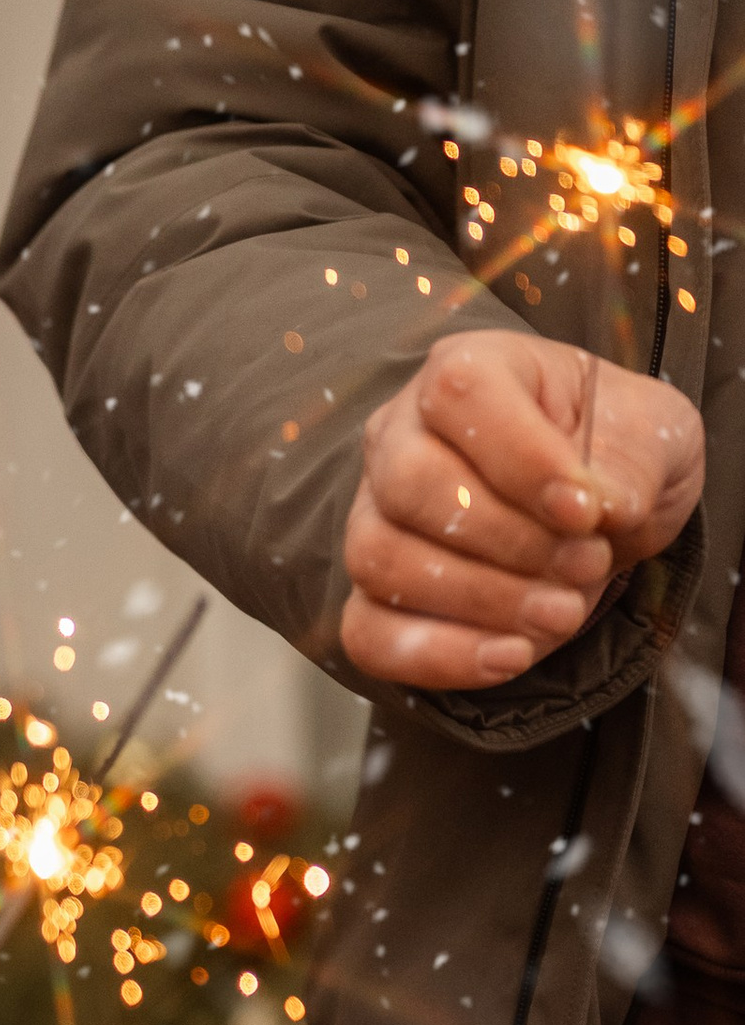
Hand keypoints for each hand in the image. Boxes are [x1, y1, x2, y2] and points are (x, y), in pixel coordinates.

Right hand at [340, 328, 701, 693]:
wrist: (594, 510)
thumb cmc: (617, 450)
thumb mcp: (656, 434)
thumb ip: (634, 461)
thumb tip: (602, 509)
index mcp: (471, 368)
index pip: (459, 395)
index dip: (520, 459)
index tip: (584, 511)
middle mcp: (401, 434)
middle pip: (408, 485)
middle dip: (508, 542)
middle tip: (588, 566)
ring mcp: (375, 515)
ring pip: (381, 560)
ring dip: (481, 601)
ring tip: (563, 613)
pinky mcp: (373, 592)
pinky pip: (368, 633)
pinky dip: (439, 656)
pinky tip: (510, 656)